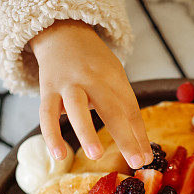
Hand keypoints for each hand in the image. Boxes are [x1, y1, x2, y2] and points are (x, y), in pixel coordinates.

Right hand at [29, 20, 152, 168]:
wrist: (62, 32)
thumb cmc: (93, 65)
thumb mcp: (115, 80)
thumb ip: (127, 115)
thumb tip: (143, 152)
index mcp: (114, 79)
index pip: (131, 109)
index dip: (139, 135)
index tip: (146, 159)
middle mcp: (93, 80)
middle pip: (111, 109)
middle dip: (124, 137)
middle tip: (135, 161)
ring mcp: (69, 84)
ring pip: (77, 108)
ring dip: (87, 132)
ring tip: (96, 155)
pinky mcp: (48, 89)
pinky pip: (47, 114)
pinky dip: (51, 135)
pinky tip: (59, 155)